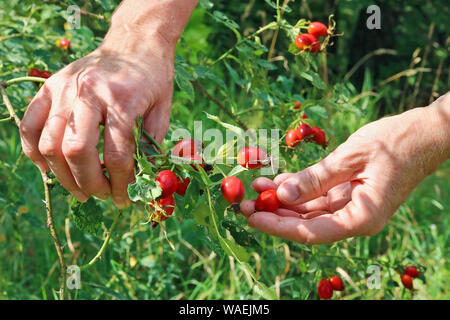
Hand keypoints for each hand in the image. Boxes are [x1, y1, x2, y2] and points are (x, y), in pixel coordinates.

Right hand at [20, 33, 173, 208]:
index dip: (120, 184)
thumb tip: (142, 181)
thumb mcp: (163, 109)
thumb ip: (151, 145)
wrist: (134, 41)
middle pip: (77, 153)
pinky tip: (50, 167)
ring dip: (63, 175)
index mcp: (122, 100)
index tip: (124, 199)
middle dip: (89, 184)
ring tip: (79, 188)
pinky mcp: (49, 86)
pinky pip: (30, 125)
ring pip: (50, 144)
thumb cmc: (152, 76)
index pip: (117, 156)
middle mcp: (88, 93)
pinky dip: (35, 152)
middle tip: (100, 195)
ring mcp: (64, 89)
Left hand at [241, 94, 449, 243]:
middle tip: (242, 203)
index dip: (278, 227)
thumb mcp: (352, 157)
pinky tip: (273, 181)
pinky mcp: (345, 192)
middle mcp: (354, 217)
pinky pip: (314, 195)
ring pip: (307, 210)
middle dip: (273, 214)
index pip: (311, 232)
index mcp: (362, 217)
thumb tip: (282, 196)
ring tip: (253, 189)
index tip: (252, 218)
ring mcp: (349, 205)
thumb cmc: (396, 142)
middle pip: (305, 224)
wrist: (424, 133)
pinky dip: (294, 188)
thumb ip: (316, 179)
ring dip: (280, 200)